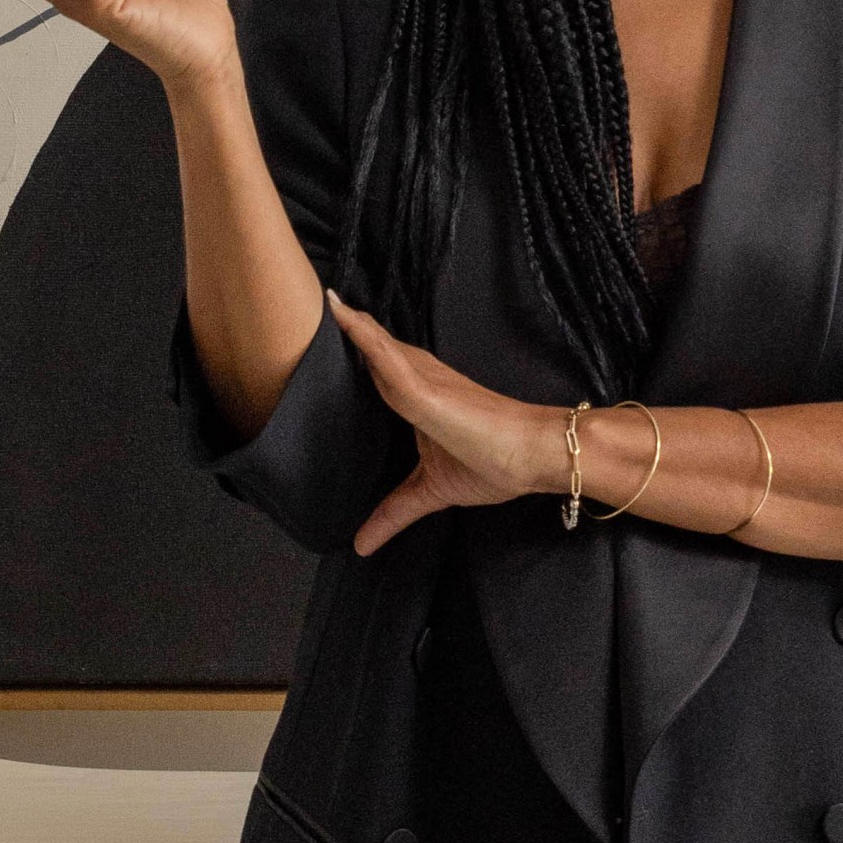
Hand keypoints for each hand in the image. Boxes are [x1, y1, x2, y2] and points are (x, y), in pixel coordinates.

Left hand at [330, 298, 555, 554]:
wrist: (535, 455)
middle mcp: (418, 380)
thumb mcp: (429, 492)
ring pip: (374, 347)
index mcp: (417, 397)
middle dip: (342, 330)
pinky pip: (385, 357)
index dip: (353, 352)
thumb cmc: (494, 463)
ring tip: (316, 297)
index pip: (377, 370)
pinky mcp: (424, 388)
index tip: (319, 339)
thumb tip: (361, 546)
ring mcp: (420, 380)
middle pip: (372, 352)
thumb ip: (394, 511)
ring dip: (346, 322)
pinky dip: (361, 336)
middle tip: (307, 303)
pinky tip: (340, 313)